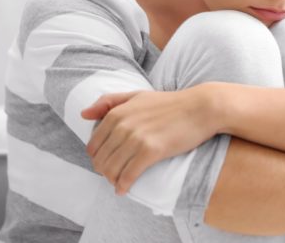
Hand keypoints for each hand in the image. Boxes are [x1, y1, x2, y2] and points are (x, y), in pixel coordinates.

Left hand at [81, 87, 223, 194]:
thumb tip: (83, 114)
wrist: (201, 108)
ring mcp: (137, 138)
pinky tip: (124, 190)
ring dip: (112, 180)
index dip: (97, 158)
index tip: (106, 164)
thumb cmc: (172, 103)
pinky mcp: (152, 150)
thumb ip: (109, 102)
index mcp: (118, 113)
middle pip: (101, 158)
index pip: (94, 144)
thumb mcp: (137, 96)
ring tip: (118, 184)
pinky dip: (124, 185)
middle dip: (104, 171)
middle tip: (112, 176)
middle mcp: (123, 125)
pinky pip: (129, 174)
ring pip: (112, 168)